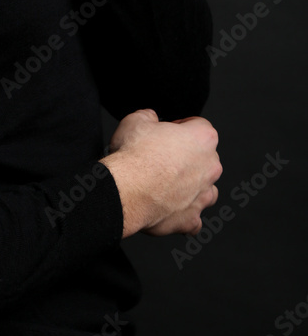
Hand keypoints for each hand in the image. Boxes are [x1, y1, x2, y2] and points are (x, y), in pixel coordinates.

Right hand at [100, 108, 222, 237]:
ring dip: (190, 187)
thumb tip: (150, 119)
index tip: (167, 132)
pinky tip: (168, 207)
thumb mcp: (136, 119)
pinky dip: (182, 214)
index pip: (199, 126)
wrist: (125, 190)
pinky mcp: (191, 218)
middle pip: (205, 158)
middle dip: (186, 157)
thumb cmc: (134, 156)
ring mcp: (202, 195)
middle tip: (161, 157)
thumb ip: (149, 116)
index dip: (180, 127)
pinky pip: (193, 218)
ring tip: (166, 184)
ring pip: (205, 189)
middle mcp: (210, 166)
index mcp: (202, 138)